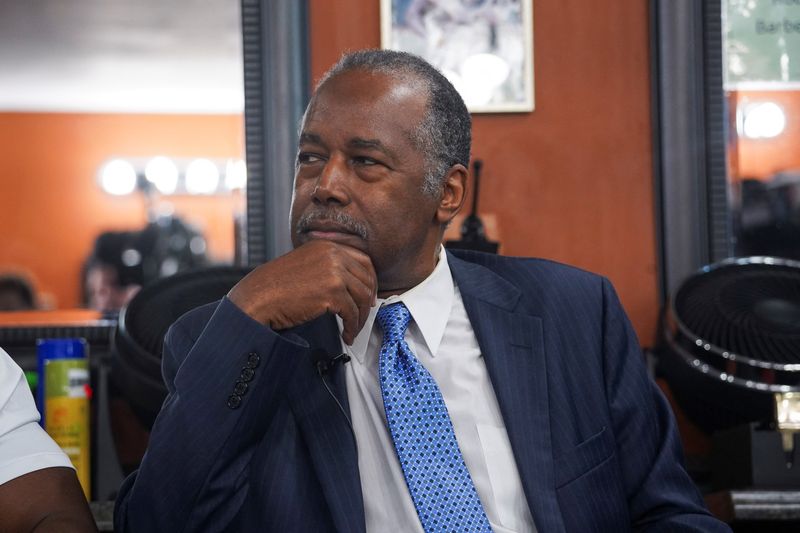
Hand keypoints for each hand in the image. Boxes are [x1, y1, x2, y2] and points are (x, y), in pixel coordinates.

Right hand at [228, 240, 376, 344]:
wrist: (258, 297)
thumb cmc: (275, 287)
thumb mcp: (306, 265)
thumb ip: (327, 267)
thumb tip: (350, 285)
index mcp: (327, 246)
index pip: (363, 260)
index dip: (370, 279)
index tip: (369, 294)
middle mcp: (333, 254)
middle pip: (366, 278)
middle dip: (368, 300)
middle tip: (365, 313)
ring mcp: (334, 272)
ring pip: (362, 297)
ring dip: (360, 317)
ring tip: (353, 329)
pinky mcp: (332, 292)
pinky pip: (352, 313)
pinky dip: (352, 327)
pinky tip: (346, 335)